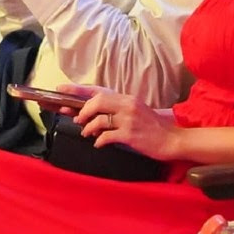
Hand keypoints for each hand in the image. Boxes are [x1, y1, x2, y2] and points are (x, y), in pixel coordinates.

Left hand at [65, 85, 179, 160]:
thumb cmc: (152, 128)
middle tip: (78, 120)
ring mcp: (129, 119)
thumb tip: (92, 114)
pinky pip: (106, 136)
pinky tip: (99, 144)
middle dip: (82, 111)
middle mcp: (127, 105)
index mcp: (127, 98)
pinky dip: (99, 141)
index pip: (98, 90)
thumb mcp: (135, 112)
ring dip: (89, 128)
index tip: (61, 89)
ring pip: (99, 120)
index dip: (77, 89)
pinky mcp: (130, 134)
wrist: (171, 140)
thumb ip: (116, 110)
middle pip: (96, 101)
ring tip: (88, 134)